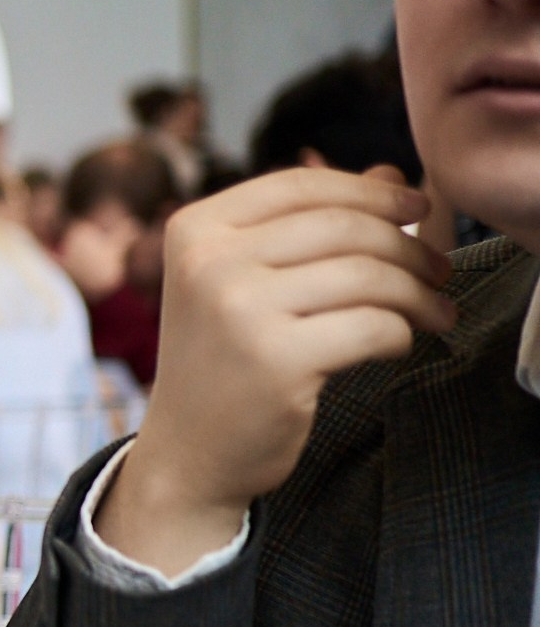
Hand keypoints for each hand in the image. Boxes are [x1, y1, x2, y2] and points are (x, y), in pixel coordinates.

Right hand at [100, 168, 454, 574]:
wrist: (188, 451)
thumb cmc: (223, 360)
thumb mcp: (244, 280)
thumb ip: (309, 224)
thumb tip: (389, 175)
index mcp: (194, 230)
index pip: (301, 186)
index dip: (370, 191)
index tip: (417, 205)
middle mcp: (208, 262)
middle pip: (343, 227)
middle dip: (407, 245)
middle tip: (437, 271)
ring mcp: (237, 310)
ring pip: (366, 275)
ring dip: (417, 293)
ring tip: (434, 312)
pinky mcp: (276, 360)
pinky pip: (374, 327)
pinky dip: (400, 334)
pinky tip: (395, 345)